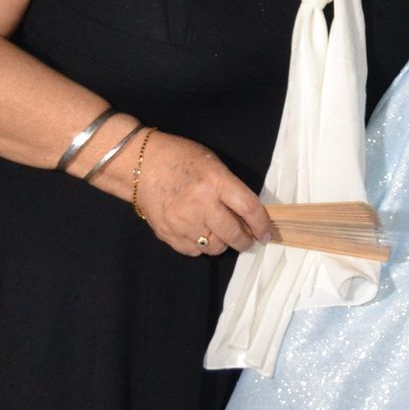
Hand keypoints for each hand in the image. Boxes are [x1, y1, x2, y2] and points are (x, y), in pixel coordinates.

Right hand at [134, 132, 274, 257]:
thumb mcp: (213, 164)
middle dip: (245, 241)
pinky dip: (201, 246)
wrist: (141, 165)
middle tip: (248, 240)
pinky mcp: (168, 234)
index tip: (267, 234)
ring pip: (214, 247)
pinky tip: (199, 233)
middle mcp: (200, 204)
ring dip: (222, 243)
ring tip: (220, 233)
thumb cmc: (182, 158)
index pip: (248, 208)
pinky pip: (193, 251)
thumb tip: (248, 215)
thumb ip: (231, 189)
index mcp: (216, 181)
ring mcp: (182, 222)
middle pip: (232, 234)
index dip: (262, 224)